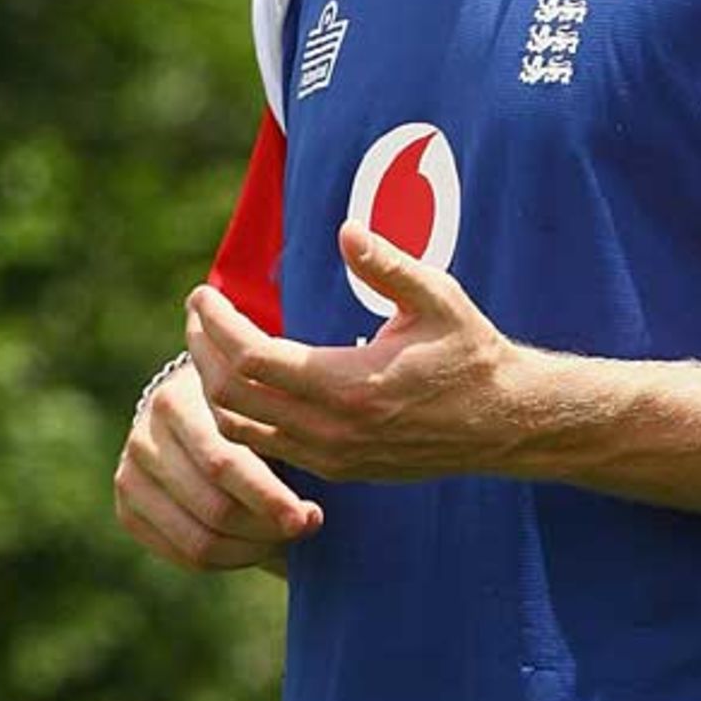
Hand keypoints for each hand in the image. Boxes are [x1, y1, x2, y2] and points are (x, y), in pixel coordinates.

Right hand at [114, 356, 323, 571]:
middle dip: (267, 526)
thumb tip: (324, 469)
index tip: (314, 515)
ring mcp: (130, 471)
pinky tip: (257, 545)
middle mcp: (145, 434)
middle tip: (307, 526)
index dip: (271, 498)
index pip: (224, 464)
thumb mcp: (263, 400)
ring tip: (287, 538)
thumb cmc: (250, 399)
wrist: (199, 399)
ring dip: (252, 549)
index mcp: (177, 397)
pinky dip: (227, 559)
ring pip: (199, 539)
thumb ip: (282, 423)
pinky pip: (182, 553)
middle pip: (214, 507)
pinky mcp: (127, 505)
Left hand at [185, 220, 514, 482]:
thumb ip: (388, 264)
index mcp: (348, 386)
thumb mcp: (437, 298)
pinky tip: (242, 382)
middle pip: (231, 398)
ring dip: (213, 386)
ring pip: (240, 431)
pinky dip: (238, 415)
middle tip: (197, 312)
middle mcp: (331, 430)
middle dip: (202, 351)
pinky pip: (265, 448)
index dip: (218, 325)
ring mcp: (331, 457)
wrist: (503, 421)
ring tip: (209, 344)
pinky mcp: (336, 470)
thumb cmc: (470, 352)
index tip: (204, 293)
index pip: (252, 359)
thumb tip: (347, 230)